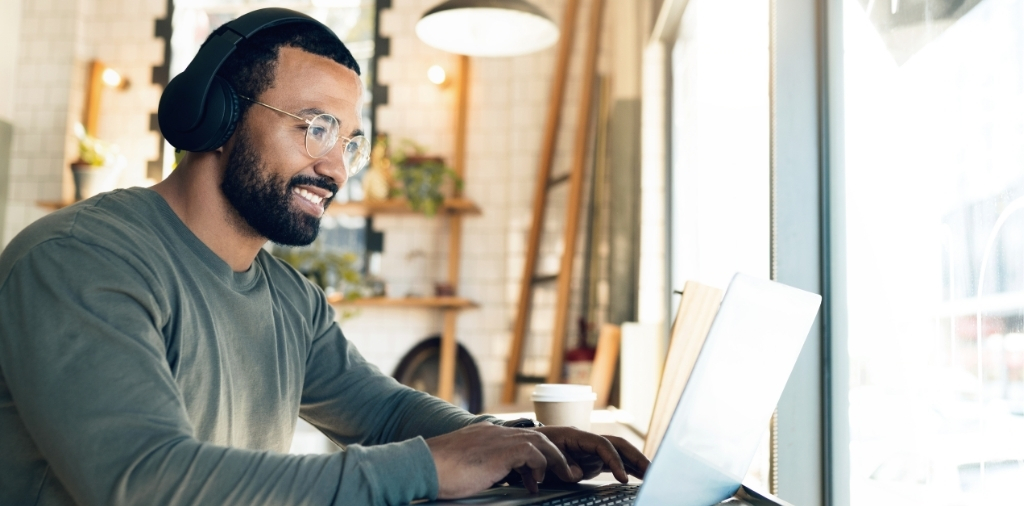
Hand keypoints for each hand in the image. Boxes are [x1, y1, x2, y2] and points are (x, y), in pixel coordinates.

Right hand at [425, 422, 582, 498]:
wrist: (423, 464)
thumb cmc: (437, 471)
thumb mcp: (464, 467)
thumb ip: (480, 468)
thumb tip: (490, 479)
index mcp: (485, 435)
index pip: (518, 438)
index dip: (534, 455)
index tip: (538, 474)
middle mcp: (494, 432)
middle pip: (536, 435)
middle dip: (553, 454)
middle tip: (563, 472)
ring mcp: (497, 439)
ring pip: (539, 441)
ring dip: (554, 460)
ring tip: (562, 476)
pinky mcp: (500, 450)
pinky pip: (532, 452)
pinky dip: (540, 466)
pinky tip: (536, 482)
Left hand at [531, 426, 649, 483]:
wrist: (526, 446)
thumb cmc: (534, 449)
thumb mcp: (544, 456)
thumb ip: (563, 465)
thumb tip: (578, 473)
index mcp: (577, 435)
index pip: (603, 445)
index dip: (615, 461)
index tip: (622, 478)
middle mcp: (588, 440)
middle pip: (618, 444)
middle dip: (636, 457)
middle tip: (652, 472)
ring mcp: (591, 450)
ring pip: (619, 453)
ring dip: (635, 462)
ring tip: (652, 475)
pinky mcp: (591, 460)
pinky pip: (613, 462)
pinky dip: (626, 468)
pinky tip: (638, 475)